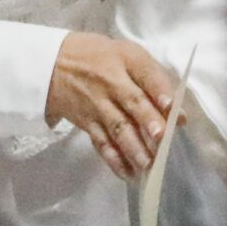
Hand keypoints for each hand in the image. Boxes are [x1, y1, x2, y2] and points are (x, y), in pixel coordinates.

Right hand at [45, 31, 175, 179]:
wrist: (51, 62)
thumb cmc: (98, 56)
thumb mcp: (124, 52)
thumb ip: (150, 75)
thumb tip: (176, 107)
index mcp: (126, 59)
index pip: (147, 74)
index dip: (161, 92)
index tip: (175, 109)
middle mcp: (111, 82)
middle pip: (132, 102)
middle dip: (147, 121)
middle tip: (161, 138)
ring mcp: (97, 104)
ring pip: (117, 127)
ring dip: (132, 146)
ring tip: (147, 163)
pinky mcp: (86, 121)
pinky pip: (100, 142)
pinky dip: (113, 158)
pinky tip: (127, 173)